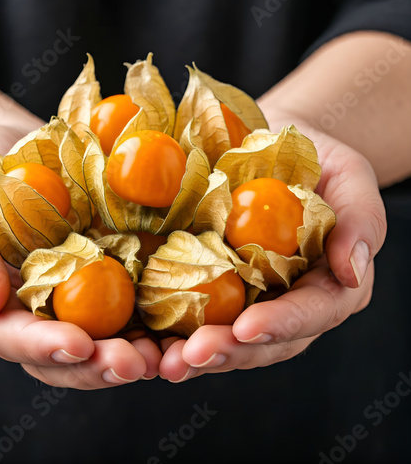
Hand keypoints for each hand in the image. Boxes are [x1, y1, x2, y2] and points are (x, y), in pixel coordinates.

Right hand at [0, 125, 160, 388]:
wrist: (22, 154)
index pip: (11, 336)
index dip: (42, 346)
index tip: (77, 345)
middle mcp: (35, 311)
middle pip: (60, 357)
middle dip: (96, 366)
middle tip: (132, 364)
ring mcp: (74, 302)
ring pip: (99, 345)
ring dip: (129, 357)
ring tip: (160, 358)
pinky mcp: (107, 285)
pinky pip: (128, 313)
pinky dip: (151, 327)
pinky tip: (174, 330)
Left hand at [158, 122, 385, 381]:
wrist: (271, 147)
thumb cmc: (316, 160)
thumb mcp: (351, 177)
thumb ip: (362, 221)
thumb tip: (353, 270)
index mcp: (326, 284)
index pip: (312, 313)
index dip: (281, 324)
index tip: (246, 328)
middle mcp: (286, 301)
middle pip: (263, 341)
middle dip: (227, 351)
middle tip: (191, 357)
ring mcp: (248, 297)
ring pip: (226, 337)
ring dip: (194, 353)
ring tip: (164, 361)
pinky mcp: (214, 285)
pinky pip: (194, 312)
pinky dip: (172, 329)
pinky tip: (147, 338)